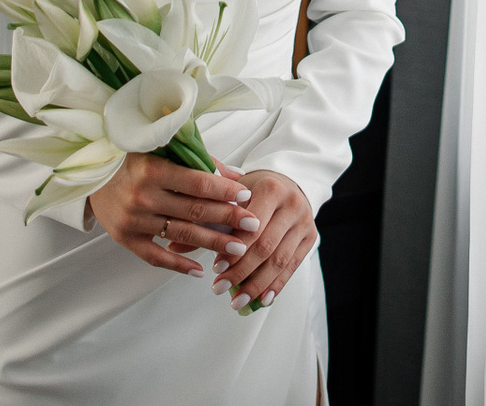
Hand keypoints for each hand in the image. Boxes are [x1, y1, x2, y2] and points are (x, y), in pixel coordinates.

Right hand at [89, 153, 257, 277]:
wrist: (92, 174)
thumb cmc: (135, 158)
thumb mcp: (163, 150)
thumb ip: (199, 161)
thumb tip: (236, 177)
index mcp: (153, 169)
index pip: (197, 183)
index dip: (224, 191)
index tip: (247, 196)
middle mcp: (142, 196)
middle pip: (194, 211)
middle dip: (227, 219)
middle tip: (253, 225)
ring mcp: (133, 220)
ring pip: (181, 236)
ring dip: (213, 243)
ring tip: (239, 248)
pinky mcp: (125, 239)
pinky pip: (155, 257)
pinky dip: (179, 266)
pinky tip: (200, 270)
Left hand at [211, 170, 315, 311]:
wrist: (289, 182)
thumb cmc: (253, 189)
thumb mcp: (230, 194)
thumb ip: (206, 218)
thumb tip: (174, 244)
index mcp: (272, 188)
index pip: (252, 225)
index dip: (234, 250)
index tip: (215, 269)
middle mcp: (292, 204)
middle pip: (265, 246)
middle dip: (241, 272)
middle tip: (219, 289)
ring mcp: (304, 222)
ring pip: (280, 261)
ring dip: (257, 285)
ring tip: (236, 302)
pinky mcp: (310, 237)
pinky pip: (293, 266)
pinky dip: (276, 285)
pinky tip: (261, 299)